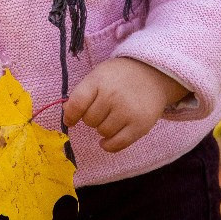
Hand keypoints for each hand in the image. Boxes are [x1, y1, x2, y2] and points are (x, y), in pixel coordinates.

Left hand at [63, 56, 189, 152]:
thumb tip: (67, 113)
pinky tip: (106, 141)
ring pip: (102, 132)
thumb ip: (83, 93)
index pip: (77, 103)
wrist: (153, 74)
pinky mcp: (140, 126)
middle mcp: (112, 95)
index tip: (70, 120)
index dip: (70, 115)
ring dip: (102, 128)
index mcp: (99, 80)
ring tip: (111, 117)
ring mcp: (127, 111)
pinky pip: (118, 144)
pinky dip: (109, 145)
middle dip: (91, 118)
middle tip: (102, 109)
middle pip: (89, 120)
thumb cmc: (120, 76)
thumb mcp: (99, 75)